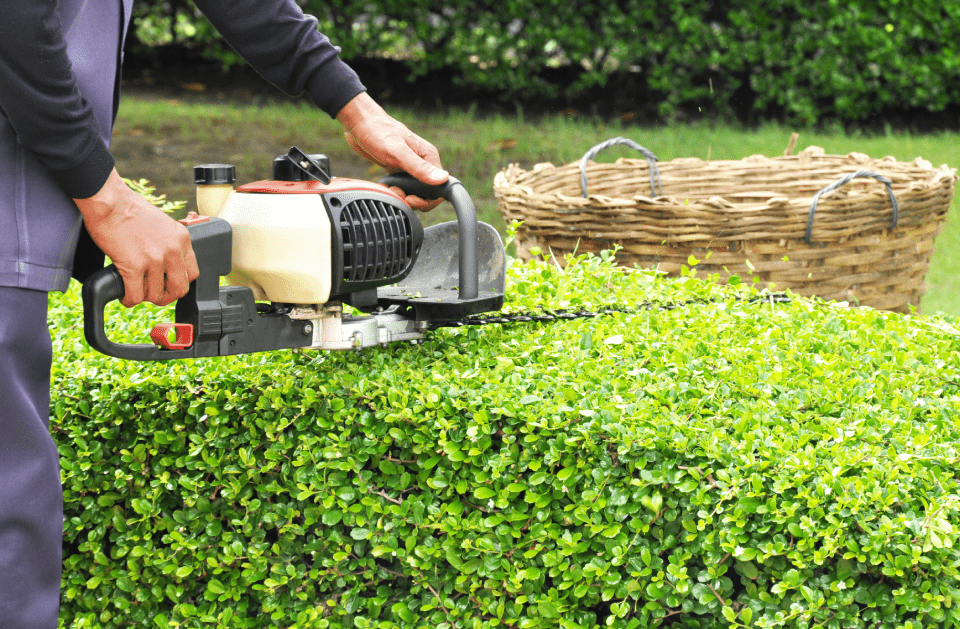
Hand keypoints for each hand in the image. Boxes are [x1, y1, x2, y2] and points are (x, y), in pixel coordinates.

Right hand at [74, 169, 199, 307]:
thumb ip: (169, 242)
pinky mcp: (134, 266)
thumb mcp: (163, 223)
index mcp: (182, 239)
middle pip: (179, 289)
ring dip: (144, 297)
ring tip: (136, 291)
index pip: (192, 273)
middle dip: (166, 296)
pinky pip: (135, 295)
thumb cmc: (129, 208)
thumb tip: (167, 261)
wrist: (110, 200)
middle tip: (155, 294)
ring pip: (155, 295)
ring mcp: (154, 259)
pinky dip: (129, 299)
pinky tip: (124, 295)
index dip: (180, 282)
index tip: (170, 283)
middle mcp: (172, 250)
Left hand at [337, 92, 447, 210]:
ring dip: (402, 196)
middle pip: (427, 193)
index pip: (440, 188)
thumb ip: (419, 168)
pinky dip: (395, 191)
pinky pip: (403, 187)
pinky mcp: (399, 169)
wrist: (358, 123)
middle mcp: (423, 162)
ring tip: (390, 189)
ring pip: (414, 192)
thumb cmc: (377, 131)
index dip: (427, 200)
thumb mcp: (398, 152)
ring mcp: (411, 166)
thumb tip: (442, 179)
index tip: (410, 198)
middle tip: (397, 194)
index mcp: (428, 157)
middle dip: (413, 200)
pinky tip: (386, 186)